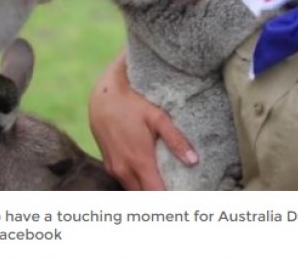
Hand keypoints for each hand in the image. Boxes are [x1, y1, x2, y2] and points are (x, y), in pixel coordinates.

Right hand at [89, 50, 197, 189]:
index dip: (171, 199)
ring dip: (147, 191)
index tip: (183, 196)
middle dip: (160, 197)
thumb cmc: (132, 104)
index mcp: (140, 161)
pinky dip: (137, 184)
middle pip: (145, 197)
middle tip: (176, 189)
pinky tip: (146, 175)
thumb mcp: (158, 117)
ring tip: (163, 184)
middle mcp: (125, 169)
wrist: (103, 97)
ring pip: (134, 191)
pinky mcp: (108, 164)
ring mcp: (114, 168)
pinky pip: (125, 182)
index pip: (157, 194)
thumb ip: (176, 140)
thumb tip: (194, 161)